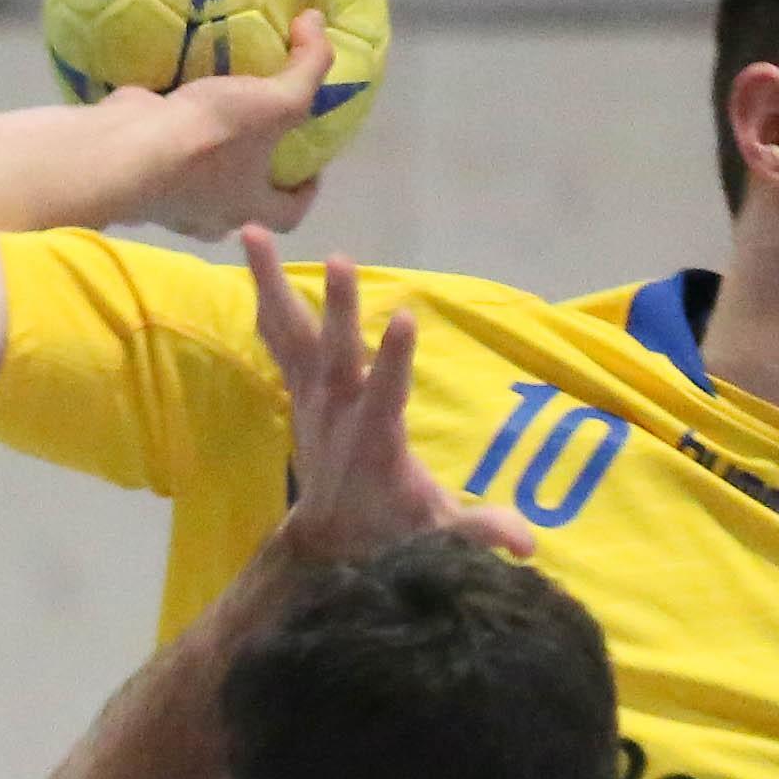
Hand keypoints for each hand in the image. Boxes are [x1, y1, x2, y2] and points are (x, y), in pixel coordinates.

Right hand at [126, 12, 341, 241]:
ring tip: (218, 109)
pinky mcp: (139, 174)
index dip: (306, 190)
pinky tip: (175, 98)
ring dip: (211, 153)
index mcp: (251, 208)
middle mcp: (211, 215)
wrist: (125, 149)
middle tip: (260, 129)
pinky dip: (171, 134)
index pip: (291, 214)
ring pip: (200, 180)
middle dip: (254, 169)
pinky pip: (163, 156)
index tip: (309, 164)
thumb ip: (307, 67)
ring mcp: (170, 199)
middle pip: (243, 198)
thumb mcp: (275, 101)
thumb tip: (319, 22)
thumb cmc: (210, 139)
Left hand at [245, 239, 530, 571]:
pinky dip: (268, 301)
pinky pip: (279, 339)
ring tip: (251, 234)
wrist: (328, 541)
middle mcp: (338, 411)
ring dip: (272, 285)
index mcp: (376, 440)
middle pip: (337, 354)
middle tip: (340, 257)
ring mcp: (313, 398)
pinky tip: (254, 261)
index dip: (396, 359)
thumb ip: (477, 533)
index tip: (406, 317)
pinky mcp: (300, 390)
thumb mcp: (438, 535)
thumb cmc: (392, 530)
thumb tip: (527, 545)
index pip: (387, 394)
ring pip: (292, 335)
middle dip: (340, 308)